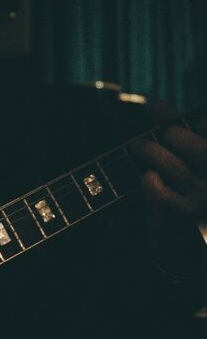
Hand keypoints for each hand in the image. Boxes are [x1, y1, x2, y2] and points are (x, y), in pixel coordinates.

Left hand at [132, 114, 206, 271]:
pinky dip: (148, 180)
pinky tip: (149, 179)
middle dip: (168, 134)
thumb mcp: (181, 153)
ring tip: (139, 148)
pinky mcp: (184, 212)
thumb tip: (158, 104)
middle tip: (153, 135)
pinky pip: (157, 187)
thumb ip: (173, 126)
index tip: (185, 125)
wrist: (177, 234)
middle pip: (194, 145)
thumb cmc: (180, 184)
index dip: (200, 124)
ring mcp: (204, 196)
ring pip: (171, 164)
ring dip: (149, 152)